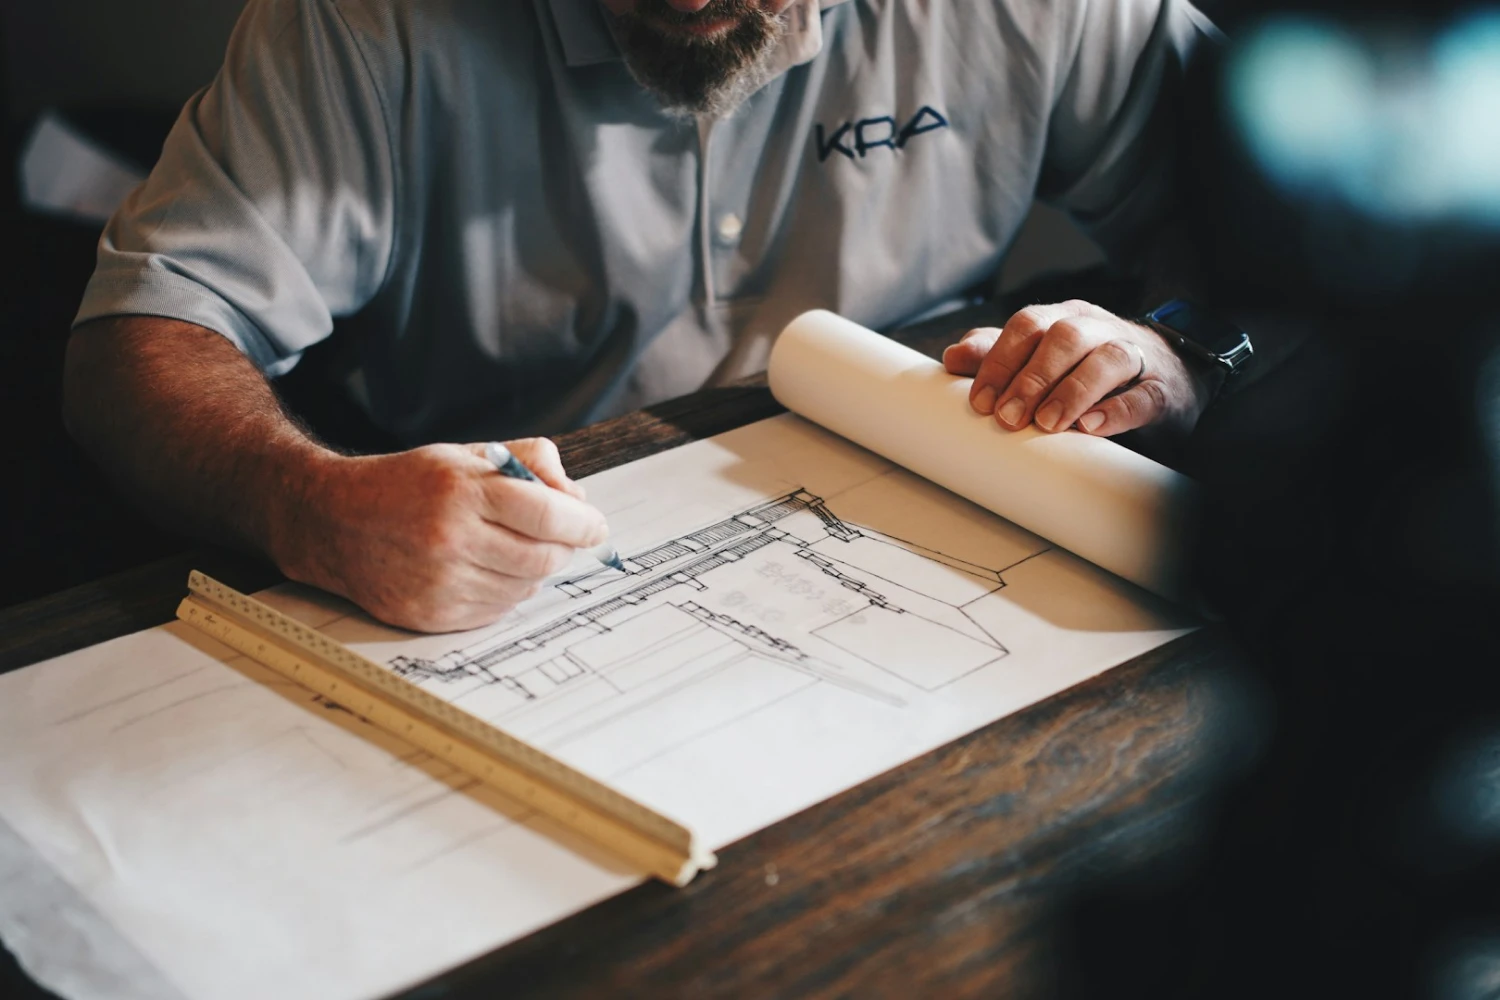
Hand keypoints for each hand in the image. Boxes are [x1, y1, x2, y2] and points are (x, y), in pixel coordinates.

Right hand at [272, 439, 608, 632]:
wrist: (335, 522)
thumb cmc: (408, 484)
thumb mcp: (465, 454)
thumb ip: (528, 462)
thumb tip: (577, 497)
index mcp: (461, 490)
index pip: (548, 514)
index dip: (583, 523)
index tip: (596, 526)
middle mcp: (450, 538)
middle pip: (544, 557)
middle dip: (564, 548)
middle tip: (559, 537)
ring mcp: (440, 582)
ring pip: (525, 588)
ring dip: (534, 571)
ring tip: (512, 548)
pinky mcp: (432, 615)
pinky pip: (498, 611)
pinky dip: (506, 592)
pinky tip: (487, 570)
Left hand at [941, 300, 1213, 436]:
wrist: (1168, 376)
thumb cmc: (1089, 368)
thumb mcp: (1042, 358)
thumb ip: (999, 355)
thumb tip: (951, 357)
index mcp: (1064, 318)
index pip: (1027, 325)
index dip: (1000, 361)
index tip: (980, 402)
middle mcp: (1098, 329)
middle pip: (1064, 338)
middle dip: (1031, 378)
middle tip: (1007, 417)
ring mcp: (1135, 355)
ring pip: (1106, 358)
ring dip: (1071, 391)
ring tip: (1047, 424)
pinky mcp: (1161, 389)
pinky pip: (1143, 395)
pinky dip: (1116, 410)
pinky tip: (1091, 427)